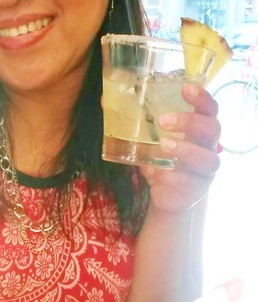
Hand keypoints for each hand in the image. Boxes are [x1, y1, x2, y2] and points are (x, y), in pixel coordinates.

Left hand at [140, 83, 220, 214]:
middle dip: (190, 122)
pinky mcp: (197, 189)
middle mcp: (208, 148)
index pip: (209, 109)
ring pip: (208, 158)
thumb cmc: (161, 164)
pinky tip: (161, 174)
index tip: (185, 88)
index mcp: (199, 130)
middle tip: (164, 120)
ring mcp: (205, 170)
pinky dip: (175, 176)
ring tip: (163, 144)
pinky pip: (190, 182)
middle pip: (212, 129)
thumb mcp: (146, 142)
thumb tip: (106, 101)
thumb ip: (133, 124)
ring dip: (186, 149)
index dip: (202, 97)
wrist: (165, 198)